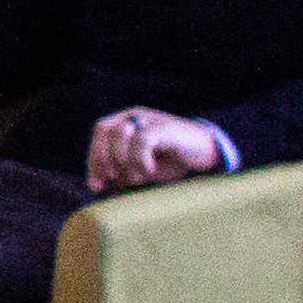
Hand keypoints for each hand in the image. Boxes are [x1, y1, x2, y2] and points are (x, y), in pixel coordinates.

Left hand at [86, 109, 224, 192]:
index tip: (95, 185)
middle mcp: (133, 116)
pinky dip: (140, 159)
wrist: (207, 152)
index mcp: (125, 122)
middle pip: (105, 129)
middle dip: (102, 157)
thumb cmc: (174, 161)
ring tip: (136, 178)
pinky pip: (142, 140)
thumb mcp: (146, 169)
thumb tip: (110, 182)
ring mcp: (149, 118)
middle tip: (111, 180)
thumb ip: (127, 172)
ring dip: (122, 159)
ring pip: (120, 133)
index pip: (100, 134)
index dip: (94, 159)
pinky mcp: (164, 127)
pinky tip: (149, 172)